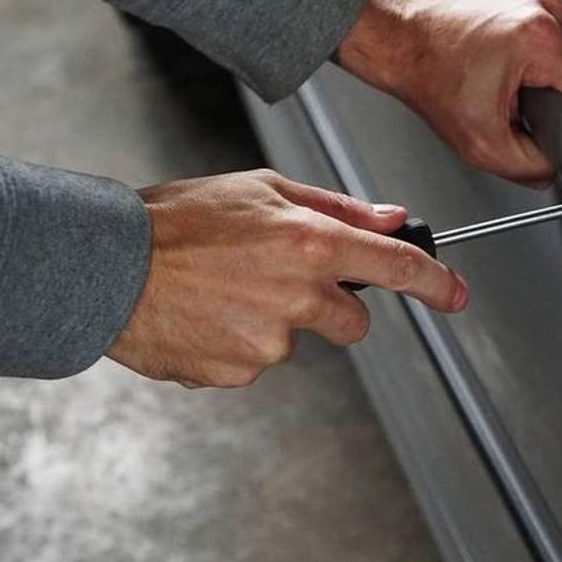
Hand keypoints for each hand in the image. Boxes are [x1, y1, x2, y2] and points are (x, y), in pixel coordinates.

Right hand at [107, 169, 466, 387]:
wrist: (105, 266)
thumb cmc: (178, 220)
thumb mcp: (263, 189)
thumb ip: (336, 207)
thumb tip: (391, 219)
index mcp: (310, 243)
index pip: (397, 268)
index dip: (436, 283)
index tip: (456, 294)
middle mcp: (298, 295)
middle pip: (353, 321)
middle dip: (331, 306)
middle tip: (280, 278)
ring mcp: (269, 341)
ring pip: (299, 340)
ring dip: (276, 321)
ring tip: (226, 290)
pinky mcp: (239, 372)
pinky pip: (258, 361)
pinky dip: (240, 342)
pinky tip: (208, 314)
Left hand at [337, 0, 561, 186]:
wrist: (404, 43)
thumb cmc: (432, 79)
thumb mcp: (482, 145)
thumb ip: (530, 168)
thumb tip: (556, 168)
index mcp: (540, 38)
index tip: (544, 122)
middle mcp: (545, 6)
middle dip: (552, 95)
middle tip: (514, 99)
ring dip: (545, 74)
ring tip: (507, 77)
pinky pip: (555, 36)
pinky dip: (537, 53)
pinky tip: (508, 59)